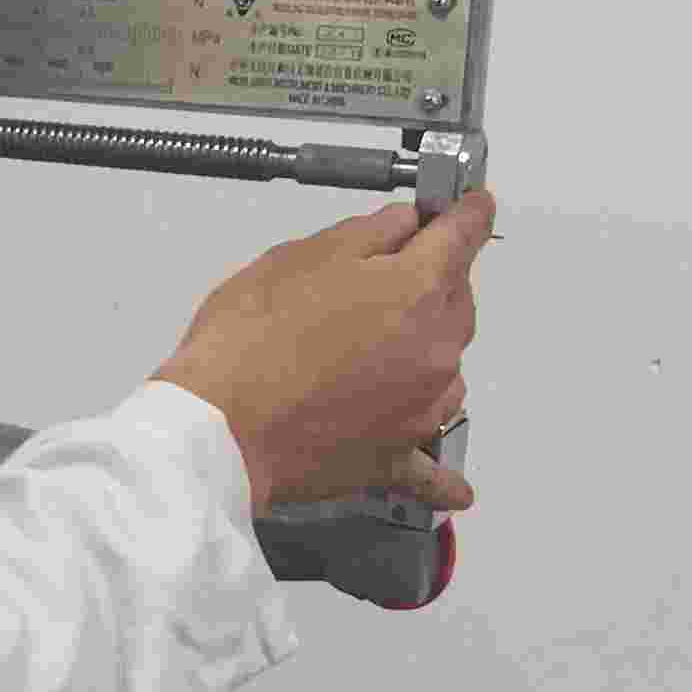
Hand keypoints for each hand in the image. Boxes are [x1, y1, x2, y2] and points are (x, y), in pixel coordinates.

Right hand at [153, 182, 494, 520]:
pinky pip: (434, 468)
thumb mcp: (299, 257)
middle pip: (458, 303)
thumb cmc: (248, 344)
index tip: (472, 205)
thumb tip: (402, 224)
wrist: (219, 429)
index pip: (464, 235)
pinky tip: (453, 486)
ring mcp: (421, 409)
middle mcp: (435, 350)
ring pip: (447, 369)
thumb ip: (366, 234)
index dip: (467, 213)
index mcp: (416, 289)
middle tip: (382, 282)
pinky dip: (443, 474)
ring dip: (425, 354)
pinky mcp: (395, 459)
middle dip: (433, 284)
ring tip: (368, 355)